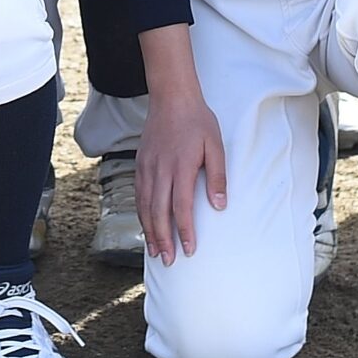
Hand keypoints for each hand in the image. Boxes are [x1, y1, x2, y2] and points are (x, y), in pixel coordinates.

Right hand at [137, 85, 228, 264]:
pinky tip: (146, 226)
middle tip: (169, 261)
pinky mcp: (140, 163)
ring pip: (145, 205)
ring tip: (156, 251)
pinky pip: (138, 194)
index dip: (185, 230)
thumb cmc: (198, 121)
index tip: (189, 250)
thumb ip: (217, 176)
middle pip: (158, 211)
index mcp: (180, 167)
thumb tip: (219, 206)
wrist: (171, 97)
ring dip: (150, 230)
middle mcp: (160, 169)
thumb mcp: (216, 145)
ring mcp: (147, 167)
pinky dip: (141, 214)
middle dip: (163, 238)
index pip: (181, 207)